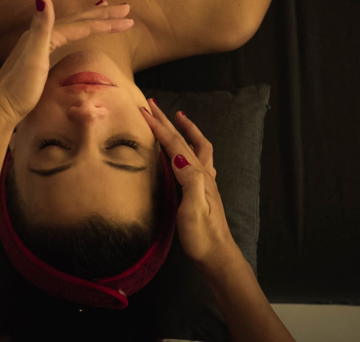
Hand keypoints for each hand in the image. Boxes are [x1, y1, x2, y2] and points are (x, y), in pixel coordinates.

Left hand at [0, 0, 133, 125]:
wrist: (0, 108)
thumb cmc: (19, 88)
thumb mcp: (33, 56)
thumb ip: (41, 27)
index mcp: (45, 35)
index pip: (82, 24)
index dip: (106, 21)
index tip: (129, 20)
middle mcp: (41, 35)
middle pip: (78, 20)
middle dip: (103, 14)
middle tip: (126, 9)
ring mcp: (38, 45)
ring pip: (71, 26)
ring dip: (91, 19)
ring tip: (106, 11)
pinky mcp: (37, 56)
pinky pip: (64, 36)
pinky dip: (77, 31)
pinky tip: (76, 33)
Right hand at [140, 98, 239, 268]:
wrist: (217, 255)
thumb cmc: (201, 236)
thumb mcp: (193, 210)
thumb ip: (190, 182)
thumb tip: (179, 156)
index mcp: (197, 175)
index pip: (175, 145)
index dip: (159, 127)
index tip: (143, 111)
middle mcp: (202, 173)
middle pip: (183, 140)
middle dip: (168, 121)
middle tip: (152, 104)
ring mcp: (204, 180)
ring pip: (194, 146)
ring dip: (184, 129)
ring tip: (176, 116)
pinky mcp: (202, 188)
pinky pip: (196, 158)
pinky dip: (189, 146)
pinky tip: (186, 149)